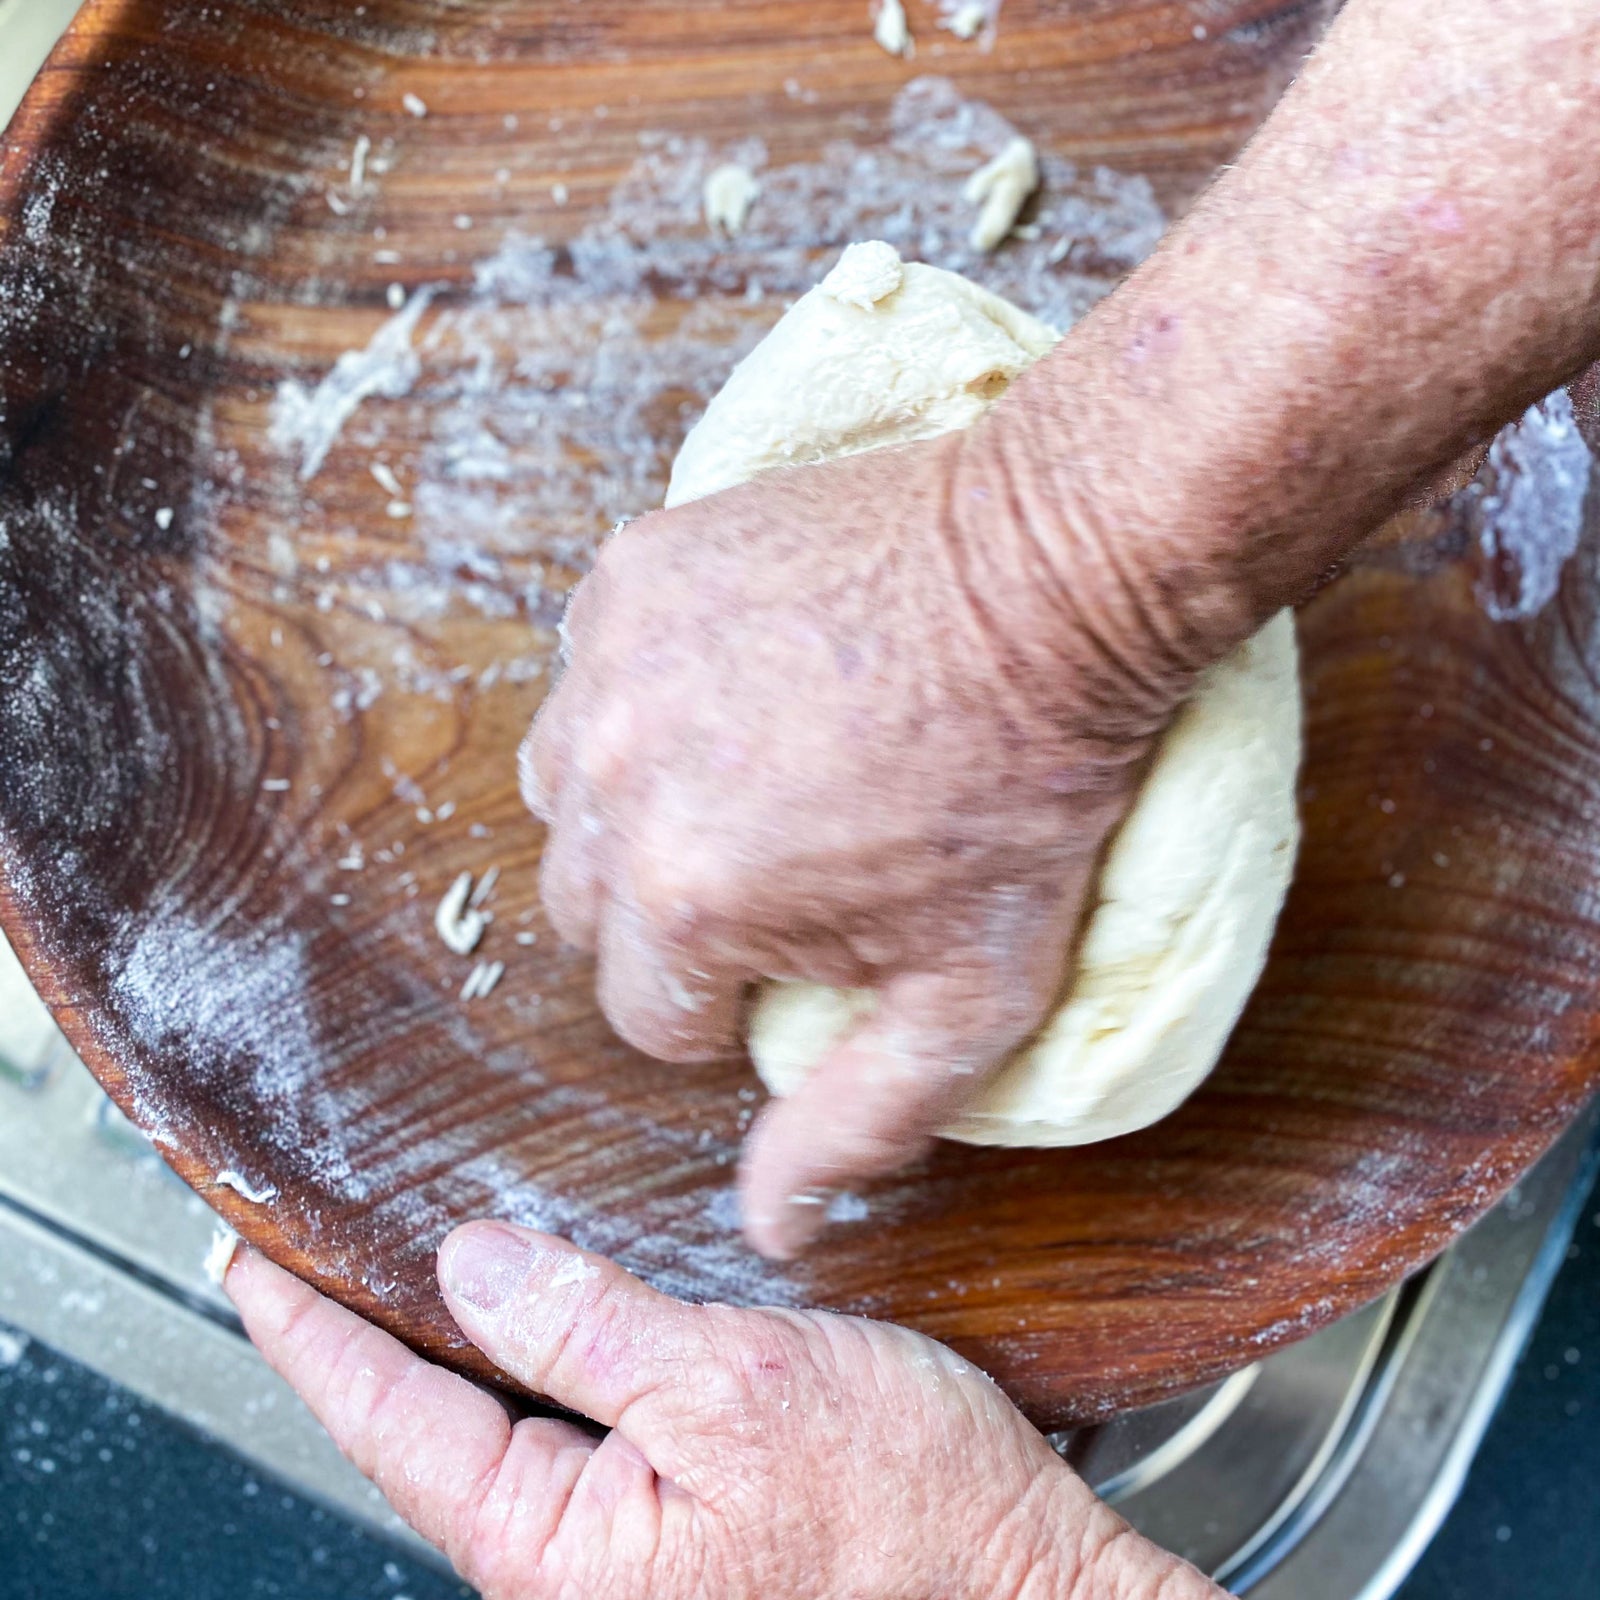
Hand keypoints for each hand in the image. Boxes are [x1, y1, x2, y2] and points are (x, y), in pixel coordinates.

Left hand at [227, 1223, 1221, 1599]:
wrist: (1024, 1592)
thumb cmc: (908, 1524)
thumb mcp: (738, 1388)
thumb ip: (592, 1328)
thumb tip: (474, 1265)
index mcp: (560, 1542)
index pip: (393, 1417)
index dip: (310, 1328)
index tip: (249, 1260)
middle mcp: (575, 1560)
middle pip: (431, 1429)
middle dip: (364, 1334)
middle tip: (307, 1250)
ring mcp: (625, 1546)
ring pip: (498, 1429)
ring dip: (447, 1344)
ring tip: (402, 1266)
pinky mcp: (680, 1522)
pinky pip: (570, 1433)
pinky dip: (533, 1360)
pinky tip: (542, 1312)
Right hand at [524, 430, 1175, 1256]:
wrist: (1055, 575)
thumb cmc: (1030, 786)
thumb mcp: (972, 992)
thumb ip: (857, 1122)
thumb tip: (769, 1226)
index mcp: (684, 899)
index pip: (647, 1019)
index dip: (733, 1007)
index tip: (809, 951)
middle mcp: (612, 779)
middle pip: (590, 912)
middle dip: (673, 918)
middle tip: (780, 873)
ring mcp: (612, 662)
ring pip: (567, 797)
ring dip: (635, 813)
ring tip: (747, 785)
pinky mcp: (633, 571)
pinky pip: (589, 675)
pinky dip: (641, 702)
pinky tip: (739, 691)